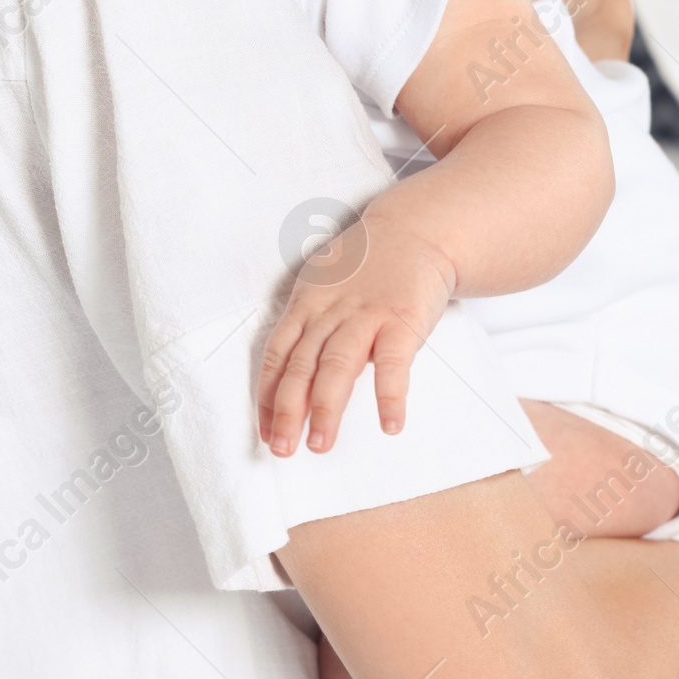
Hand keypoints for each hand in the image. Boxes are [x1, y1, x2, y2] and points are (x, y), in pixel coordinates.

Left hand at [258, 204, 457, 456]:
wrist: (414, 230)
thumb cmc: (366, 264)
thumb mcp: (324, 284)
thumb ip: (308, 322)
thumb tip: (289, 368)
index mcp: (306, 305)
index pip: (276, 354)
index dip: (267, 395)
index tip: (264, 431)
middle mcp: (329, 312)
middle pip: (301, 365)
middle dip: (288, 410)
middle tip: (282, 449)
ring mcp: (365, 316)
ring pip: (337, 365)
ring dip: (326, 408)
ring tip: (320, 444)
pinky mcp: (402, 320)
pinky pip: (393, 363)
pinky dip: (389, 395)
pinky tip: (390, 424)